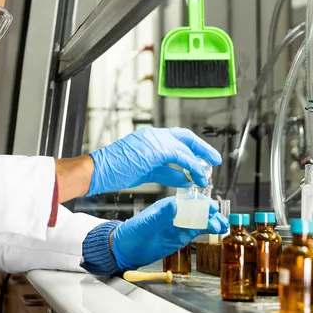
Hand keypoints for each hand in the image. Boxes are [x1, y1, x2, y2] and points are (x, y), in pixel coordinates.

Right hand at [87, 127, 220, 196]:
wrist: (98, 171)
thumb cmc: (115, 172)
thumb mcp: (145, 171)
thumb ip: (167, 172)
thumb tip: (186, 177)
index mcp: (149, 137)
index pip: (177, 137)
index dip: (192, 146)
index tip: (203, 157)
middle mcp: (153, 135)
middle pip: (185, 137)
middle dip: (202, 149)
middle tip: (214, 160)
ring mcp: (154, 140)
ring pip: (185, 149)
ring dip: (198, 164)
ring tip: (205, 177)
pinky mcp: (155, 150)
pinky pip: (181, 158)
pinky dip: (192, 167)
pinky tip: (196, 177)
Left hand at [110, 197, 228, 270]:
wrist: (128, 248)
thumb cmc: (134, 231)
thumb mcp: (147, 223)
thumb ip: (161, 215)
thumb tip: (174, 205)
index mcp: (169, 205)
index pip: (189, 201)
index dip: (201, 203)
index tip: (210, 207)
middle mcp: (178, 213)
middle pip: (199, 210)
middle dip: (210, 214)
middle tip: (218, 220)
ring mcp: (181, 224)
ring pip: (202, 220)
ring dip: (213, 222)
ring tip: (222, 226)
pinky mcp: (183, 235)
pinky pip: (199, 230)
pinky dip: (209, 230)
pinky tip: (218, 231)